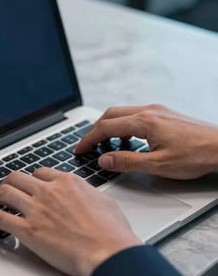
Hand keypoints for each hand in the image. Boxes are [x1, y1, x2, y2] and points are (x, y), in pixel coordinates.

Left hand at [0, 169, 140, 275]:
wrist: (109, 250)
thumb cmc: (111, 230)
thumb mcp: (103, 200)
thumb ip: (86, 192)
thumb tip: (82, 194)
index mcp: (66, 182)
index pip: (40, 172)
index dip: (30, 178)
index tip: (27, 184)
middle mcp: (49, 191)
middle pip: (17, 178)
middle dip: (7, 182)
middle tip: (2, 189)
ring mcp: (37, 209)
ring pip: (5, 192)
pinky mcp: (29, 230)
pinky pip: (0, 219)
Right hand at [75, 104, 217, 179]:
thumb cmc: (196, 155)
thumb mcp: (159, 165)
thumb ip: (128, 161)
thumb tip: (104, 160)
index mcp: (144, 121)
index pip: (106, 127)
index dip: (89, 139)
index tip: (79, 149)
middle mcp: (148, 111)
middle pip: (110, 115)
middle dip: (95, 130)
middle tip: (87, 146)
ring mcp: (156, 110)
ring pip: (121, 113)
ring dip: (109, 127)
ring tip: (105, 145)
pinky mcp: (163, 114)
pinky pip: (134, 115)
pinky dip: (123, 126)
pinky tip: (127, 140)